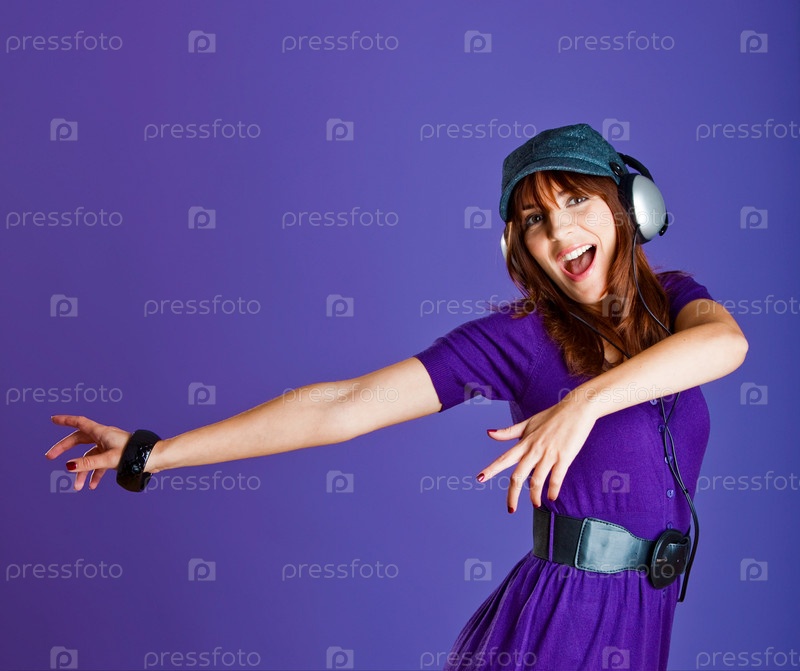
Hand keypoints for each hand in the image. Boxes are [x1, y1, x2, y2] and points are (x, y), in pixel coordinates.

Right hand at [45, 415, 130, 490]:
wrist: (154, 458)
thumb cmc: (134, 455)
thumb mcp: (108, 460)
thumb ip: (88, 464)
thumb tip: (68, 466)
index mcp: (102, 432)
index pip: (79, 423)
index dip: (65, 420)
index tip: (53, 419)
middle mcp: (104, 437)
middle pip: (79, 440)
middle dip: (64, 448)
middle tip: (50, 457)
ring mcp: (109, 446)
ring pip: (89, 456)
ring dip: (82, 470)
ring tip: (77, 487)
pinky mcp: (115, 455)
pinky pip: (100, 463)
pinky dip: (95, 474)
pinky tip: (93, 485)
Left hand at [478, 398, 596, 510]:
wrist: (577, 408)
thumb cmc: (552, 416)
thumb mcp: (528, 423)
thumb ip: (509, 432)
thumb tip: (489, 433)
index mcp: (524, 442)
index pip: (504, 458)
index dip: (491, 469)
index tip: (479, 478)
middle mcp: (534, 450)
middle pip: (518, 476)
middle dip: (512, 495)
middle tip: (510, 509)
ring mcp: (549, 454)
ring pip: (537, 481)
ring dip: (534, 496)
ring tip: (535, 504)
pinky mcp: (564, 457)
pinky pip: (556, 478)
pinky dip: (553, 490)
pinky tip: (552, 498)